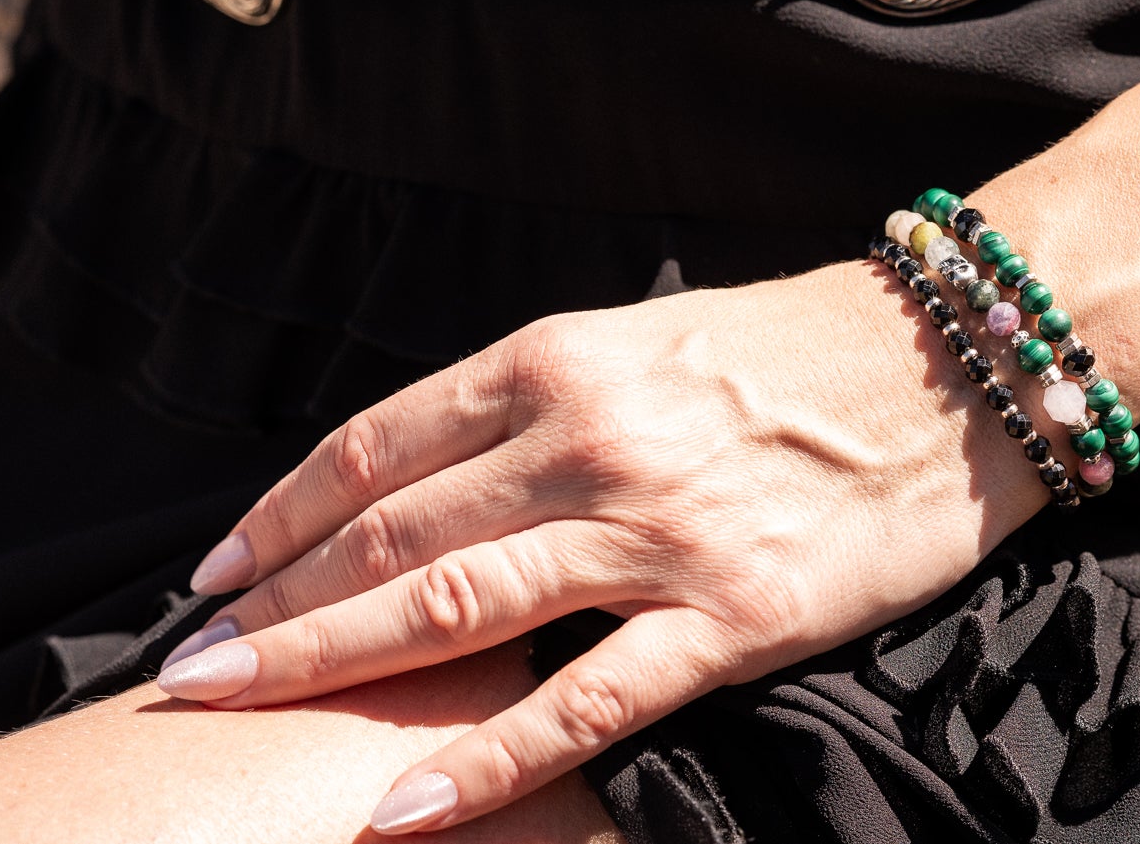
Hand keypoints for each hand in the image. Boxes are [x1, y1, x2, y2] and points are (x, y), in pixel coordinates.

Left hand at [155, 259, 1054, 834]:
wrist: (948, 369)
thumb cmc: (789, 353)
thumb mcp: (640, 341)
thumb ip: (533, 402)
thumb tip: (423, 477)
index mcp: (559, 362)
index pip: (376, 448)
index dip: (280, 513)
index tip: (218, 569)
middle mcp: (587, 442)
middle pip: (391, 536)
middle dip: (271, 604)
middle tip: (191, 665)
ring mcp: (657, 535)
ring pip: (457, 611)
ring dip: (327, 662)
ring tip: (233, 710)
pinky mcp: (729, 619)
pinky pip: (583, 704)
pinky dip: (480, 760)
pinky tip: (398, 805)